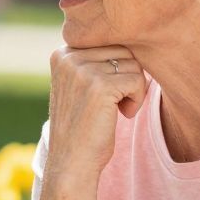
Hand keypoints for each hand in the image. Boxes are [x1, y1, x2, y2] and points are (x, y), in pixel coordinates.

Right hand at [46, 46, 145, 179]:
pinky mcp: (100, 86)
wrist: (71, 162)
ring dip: (134, 88)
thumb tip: (136, 37)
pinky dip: (137, 99)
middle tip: (118, 102)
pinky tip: (123, 115)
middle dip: (128, 75)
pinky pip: (137, 80)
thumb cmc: (82, 127)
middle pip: (123, 49)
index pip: (108, 42)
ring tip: (118, 109)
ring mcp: (83, 70)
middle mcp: (69, 56)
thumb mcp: (79, 85)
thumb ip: (95, 60)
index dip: (117, 68)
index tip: (106, 93)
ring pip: (133, 64)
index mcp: (62, 53)